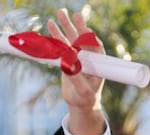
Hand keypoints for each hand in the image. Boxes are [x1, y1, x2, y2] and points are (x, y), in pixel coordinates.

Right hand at [47, 8, 105, 134]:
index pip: (96, 48)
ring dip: (66, 27)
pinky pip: (62, 46)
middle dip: (78, 27)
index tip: (88, 31)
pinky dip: (56, 37)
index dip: (91, 39)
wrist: (80, 103)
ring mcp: (78, 57)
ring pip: (71, 40)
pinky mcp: (68, 59)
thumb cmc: (86, 98)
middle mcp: (89, 58)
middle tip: (75, 14)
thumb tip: (68, 62)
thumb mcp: (83, 90)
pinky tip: (51, 26)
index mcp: (97, 64)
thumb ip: (76, 76)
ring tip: (59, 13)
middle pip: (83, 39)